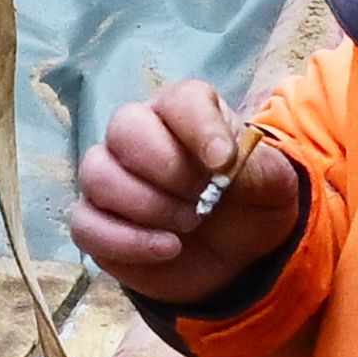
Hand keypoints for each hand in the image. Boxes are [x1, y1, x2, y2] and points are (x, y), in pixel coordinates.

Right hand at [73, 82, 300, 312]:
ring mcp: (109, 177)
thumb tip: (223, 165)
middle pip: (125, 129)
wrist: (236, 255)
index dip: (199, 128)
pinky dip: (126, 241)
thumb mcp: (272, 185)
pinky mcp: (95, 221)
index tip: (223, 164)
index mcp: (184, 112)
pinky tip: (168, 250)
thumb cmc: (250, 204)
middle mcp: (138, 134)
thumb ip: (254, 167)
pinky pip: (85, 224)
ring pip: (98, 175)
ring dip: (148, 206)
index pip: (179, 101)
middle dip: (168, 170)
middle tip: (202, 202)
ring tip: (189, 225)